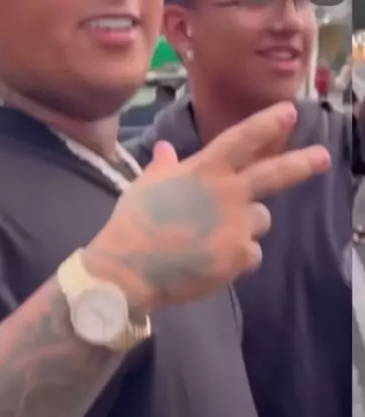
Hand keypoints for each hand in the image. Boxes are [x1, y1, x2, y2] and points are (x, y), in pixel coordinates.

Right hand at [85, 102, 329, 310]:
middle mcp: (229, 193)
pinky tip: (214, 262)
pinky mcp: (239, 256)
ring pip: (260, 220)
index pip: (242, 139)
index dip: (267, 124)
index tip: (289, 113)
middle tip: (322, 157)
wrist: (130, 268)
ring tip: (218, 237)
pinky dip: (238, 257)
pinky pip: (251, 254)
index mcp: (205, 170)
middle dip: (302, 163)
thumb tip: (166, 150)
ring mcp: (237, 225)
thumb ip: (163, 167)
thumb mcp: (145, 187)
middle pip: (275, 174)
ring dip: (247, 224)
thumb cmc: (133, 223)